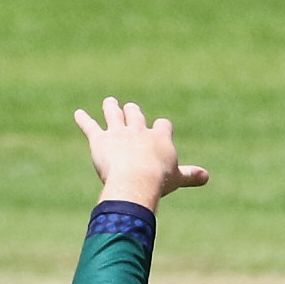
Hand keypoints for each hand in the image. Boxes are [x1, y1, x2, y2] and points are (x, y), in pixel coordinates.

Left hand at [73, 97, 209, 209]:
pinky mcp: (100, 140)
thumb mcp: (176, 178)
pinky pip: (90, 127)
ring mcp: (118, 133)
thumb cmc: (158, 181)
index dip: (160, 127)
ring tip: (109, 102)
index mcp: (159, 137)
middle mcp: (138, 130)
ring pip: (114, 114)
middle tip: (131, 109)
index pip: (162, 125)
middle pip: (136, 114)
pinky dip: (83, 120)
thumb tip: (207, 177)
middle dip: (134, 112)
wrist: (136, 179)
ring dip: (111, 107)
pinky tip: (77, 114)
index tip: (160, 128)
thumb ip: (190, 175)